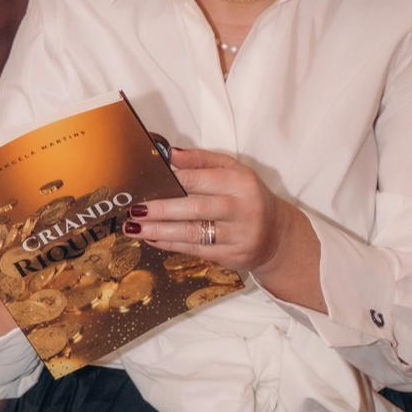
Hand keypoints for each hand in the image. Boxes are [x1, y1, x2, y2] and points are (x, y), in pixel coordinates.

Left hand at [122, 148, 295, 271]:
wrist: (277, 235)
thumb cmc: (248, 197)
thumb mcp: (234, 171)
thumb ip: (203, 160)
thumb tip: (171, 153)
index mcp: (241, 182)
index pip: (201, 178)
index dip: (173, 179)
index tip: (147, 179)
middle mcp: (242, 209)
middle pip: (195, 209)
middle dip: (161, 209)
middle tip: (134, 209)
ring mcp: (238, 236)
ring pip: (192, 233)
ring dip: (159, 231)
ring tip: (134, 228)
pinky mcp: (232, 257)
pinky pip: (195, 250)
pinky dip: (170, 244)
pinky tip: (152, 238)